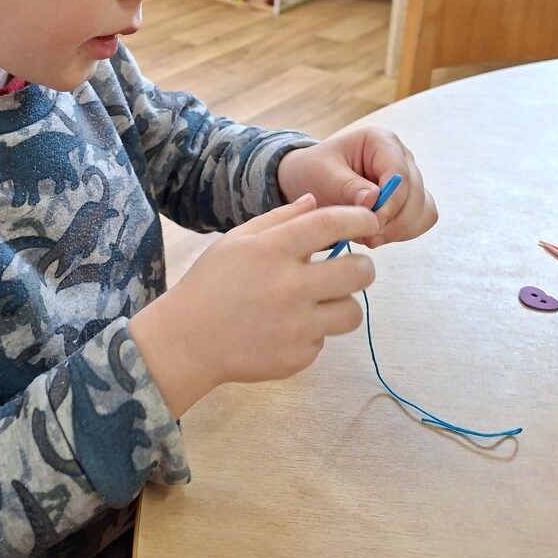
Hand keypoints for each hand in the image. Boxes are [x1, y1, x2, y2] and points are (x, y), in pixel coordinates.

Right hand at [128, 195, 377, 417]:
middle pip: (360, 272)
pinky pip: (324, 340)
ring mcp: (297, 326)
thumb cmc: (211, 283)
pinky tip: (285, 329)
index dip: (360, 218)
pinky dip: (311, 332)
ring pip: (353, 311)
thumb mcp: (236, 241)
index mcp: (273, 250)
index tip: (369, 220)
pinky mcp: (298, 357)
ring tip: (319, 303)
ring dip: (342, 303)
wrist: (187, 341)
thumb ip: (279, 219)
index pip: (332, 224)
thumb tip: (316, 201)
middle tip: (351, 269)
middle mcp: (290, 286)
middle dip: (363, 266)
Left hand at [276, 127, 437, 248]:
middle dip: (393, 221)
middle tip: (366, 236)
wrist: (310, 179)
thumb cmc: (314, 170)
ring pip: (422, 210)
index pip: (399, 174)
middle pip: (415, 195)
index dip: (390, 203)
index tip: (371, 222)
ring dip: (398, 229)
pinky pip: (421, 220)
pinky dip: (402, 232)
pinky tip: (377, 235)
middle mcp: (401, 157)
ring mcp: (409, 178)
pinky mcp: (410, 199)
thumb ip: (348, 186)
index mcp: (381, 141)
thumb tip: (374, 199)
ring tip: (367, 236)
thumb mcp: (323, 173)